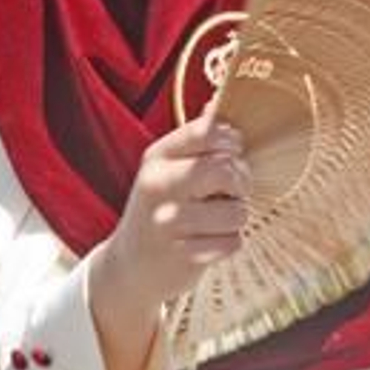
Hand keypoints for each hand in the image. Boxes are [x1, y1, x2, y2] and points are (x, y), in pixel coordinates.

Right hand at [94, 113, 249, 318]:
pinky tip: (213, 242)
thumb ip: (196, 139)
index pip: (207, 131)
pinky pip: (232, 243)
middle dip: (242, 181)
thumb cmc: (162, 209)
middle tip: (235, 191)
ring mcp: (167, 222)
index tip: (233, 154)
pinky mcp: (181, 256)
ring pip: (235, 211)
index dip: (232, 141)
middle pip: (224, 170)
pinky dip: (231, 243)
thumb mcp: (168, 169)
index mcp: (158, 156)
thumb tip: (217, 101)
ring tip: (221, 220)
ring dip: (238, 217)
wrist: (128, 267)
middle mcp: (158, 185)